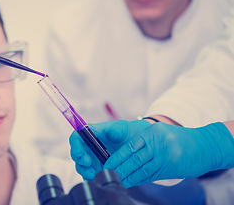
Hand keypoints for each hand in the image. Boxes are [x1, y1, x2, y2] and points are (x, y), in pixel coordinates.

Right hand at [69, 119, 150, 179]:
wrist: (138, 146)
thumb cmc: (128, 133)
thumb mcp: (124, 129)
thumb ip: (117, 130)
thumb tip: (110, 132)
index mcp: (90, 134)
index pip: (76, 138)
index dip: (75, 145)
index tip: (80, 152)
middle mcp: (89, 147)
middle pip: (76, 155)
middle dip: (80, 161)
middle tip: (88, 163)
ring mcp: (92, 160)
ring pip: (82, 167)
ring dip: (85, 171)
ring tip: (94, 173)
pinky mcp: (97, 170)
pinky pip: (91, 177)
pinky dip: (93, 179)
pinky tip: (100, 179)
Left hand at [104, 122, 233, 187]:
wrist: (205, 145)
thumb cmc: (179, 139)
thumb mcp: (160, 133)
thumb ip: (143, 143)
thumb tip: (124, 156)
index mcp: (152, 132)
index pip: (130, 146)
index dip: (117, 157)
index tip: (108, 164)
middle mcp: (158, 143)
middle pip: (134, 159)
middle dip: (120, 168)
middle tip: (108, 175)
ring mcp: (166, 155)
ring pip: (142, 169)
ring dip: (128, 177)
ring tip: (117, 181)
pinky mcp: (171, 167)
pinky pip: (151, 175)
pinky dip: (140, 180)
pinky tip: (131, 182)